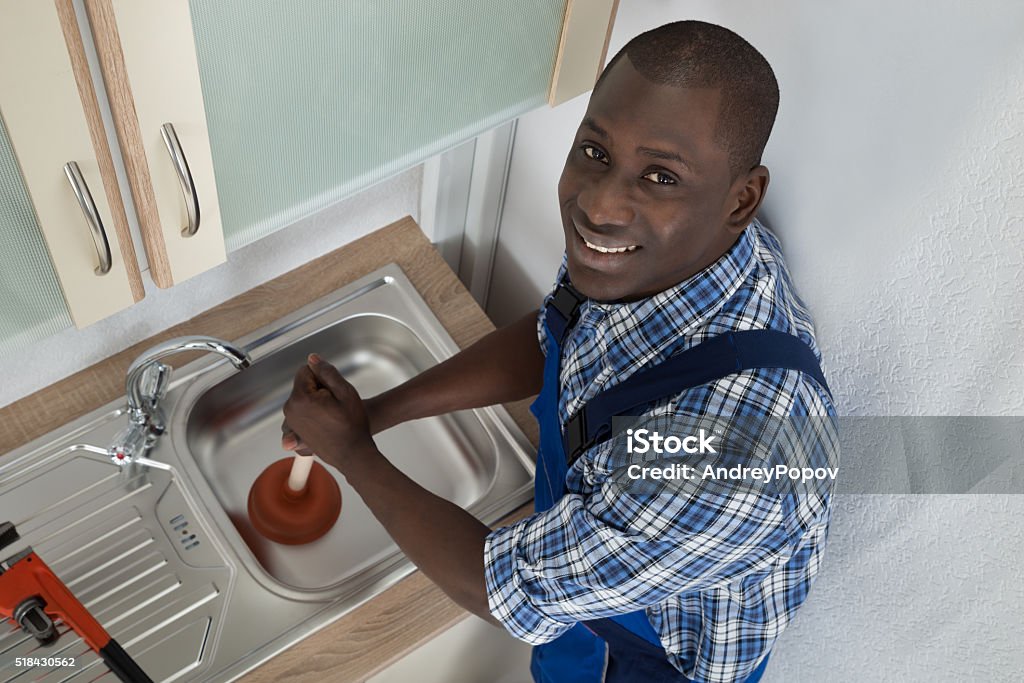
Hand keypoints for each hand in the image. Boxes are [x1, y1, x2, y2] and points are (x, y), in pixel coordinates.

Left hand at [281, 354, 377, 471]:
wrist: (353, 453)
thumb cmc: (352, 424)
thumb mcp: (345, 392)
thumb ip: (327, 372)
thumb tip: (312, 358)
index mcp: (300, 399)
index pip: (306, 371)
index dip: (323, 377)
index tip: (333, 391)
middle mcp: (290, 410)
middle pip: (303, 386)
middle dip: (318, 390)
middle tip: (334, 404)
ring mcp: (291, 422)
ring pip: (303, 399)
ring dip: (315, 402)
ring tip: (331, 415)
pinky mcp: (295, 431)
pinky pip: (302, 413)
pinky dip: (312, 414)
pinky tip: (326, 423)